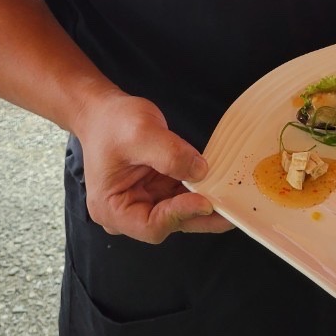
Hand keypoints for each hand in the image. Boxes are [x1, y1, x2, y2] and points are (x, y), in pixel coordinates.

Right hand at [73, 88, 234, 243]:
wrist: (104, 111)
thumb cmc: (112, 123)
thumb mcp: (140, 133)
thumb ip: (170, 155)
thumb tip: (200, 172)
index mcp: (111, 209)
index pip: (151, 224)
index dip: (180, 214)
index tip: (205, 200)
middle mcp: (127, 213)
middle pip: (169, 223)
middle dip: (199, 214)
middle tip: (230, 211)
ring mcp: (144, 202)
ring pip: (180, 212)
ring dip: (204, 203)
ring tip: (231, 198)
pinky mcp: (158, 190)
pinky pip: (182, 195)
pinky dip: (200, 190)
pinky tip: (220, 183)